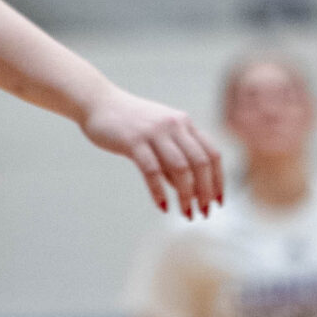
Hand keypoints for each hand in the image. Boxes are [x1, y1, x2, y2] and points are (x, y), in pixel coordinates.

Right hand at [80, 85, 224, 216]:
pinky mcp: (133, 140)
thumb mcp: (158, 137)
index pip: (212, 154)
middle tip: (203, 213)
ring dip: (186, 195)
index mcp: (184, 123)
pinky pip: (152, 170)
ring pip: (180, 168)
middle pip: (200, 163)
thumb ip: (172, 159)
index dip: (219, 180)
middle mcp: (174, 125)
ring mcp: (154, 131)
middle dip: (205, 192)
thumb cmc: (129, 124)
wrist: (98, 103)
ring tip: (186, 213)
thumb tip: (185, 189)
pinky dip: (159, 191)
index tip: (219, 202)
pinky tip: (162, 206)